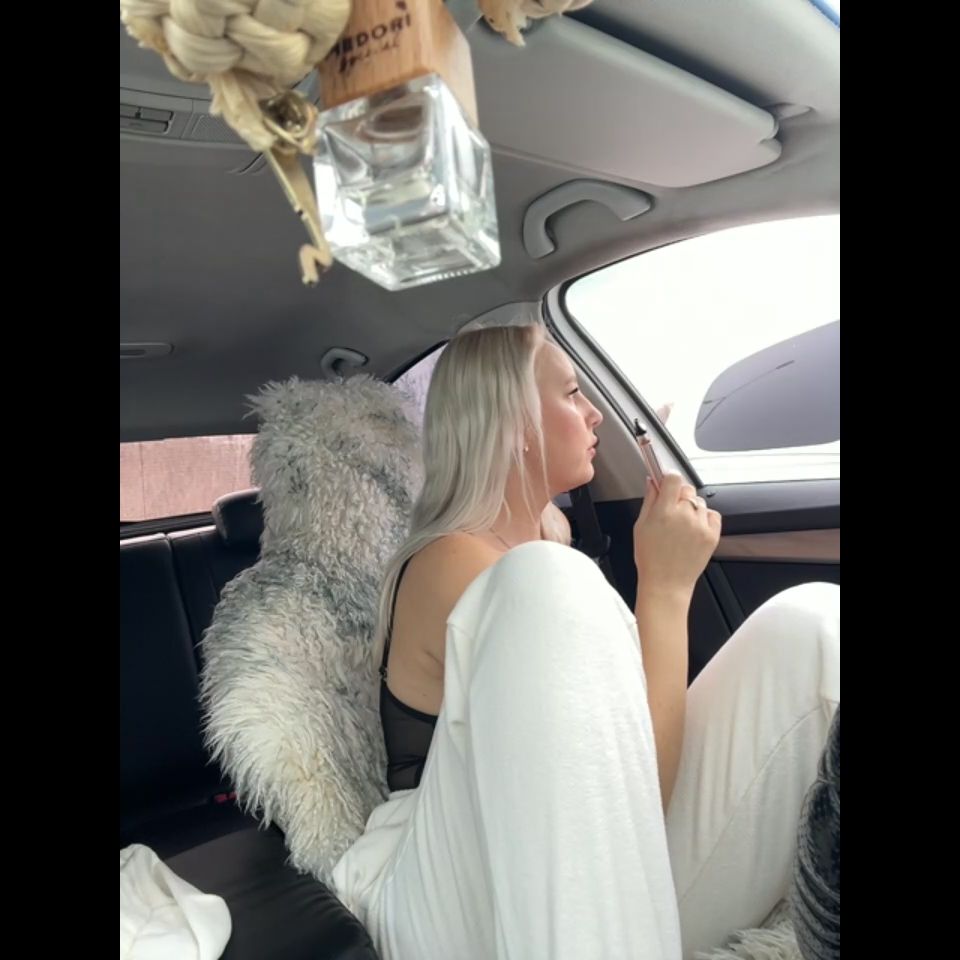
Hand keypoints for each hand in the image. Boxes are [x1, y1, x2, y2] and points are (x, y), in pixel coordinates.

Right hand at [632, 473, 721, 600]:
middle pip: (687, 488)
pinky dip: (705, 517)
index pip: (673, 478)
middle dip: (678, 495)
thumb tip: (652, 481)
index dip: (668, 478)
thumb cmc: (651, 559)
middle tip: (671, 509)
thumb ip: (649, 500)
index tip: (666, 482)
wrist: (666, 584)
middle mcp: (684, 515)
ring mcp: (700, 525)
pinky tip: (693, 528)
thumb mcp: (640, 526)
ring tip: (681, 524)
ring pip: (699, 501)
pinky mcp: (712, 535)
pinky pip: (713, 514)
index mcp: (663, 511)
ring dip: (691, 507)